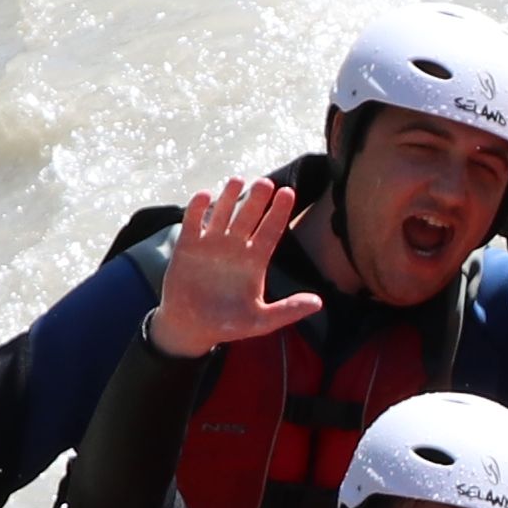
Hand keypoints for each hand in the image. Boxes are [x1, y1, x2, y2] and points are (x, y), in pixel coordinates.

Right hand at [143, 176, 325, 359]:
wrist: (191, 327)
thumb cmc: (228, 325)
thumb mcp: (260, 321)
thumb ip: (287, 311)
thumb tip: (319, 303)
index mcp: (256, 260)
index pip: (271, 231)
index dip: (279, 212)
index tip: (289, 193)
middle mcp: (236, 247)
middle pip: (249, 217)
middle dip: (257, 200)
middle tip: (266, 182)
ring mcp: (212, 244)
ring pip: (224, 214)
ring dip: (229, 197)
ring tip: (237, 180)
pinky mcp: (188, 246)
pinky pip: (194, 222)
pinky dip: (198, 208)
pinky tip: (205, 195)